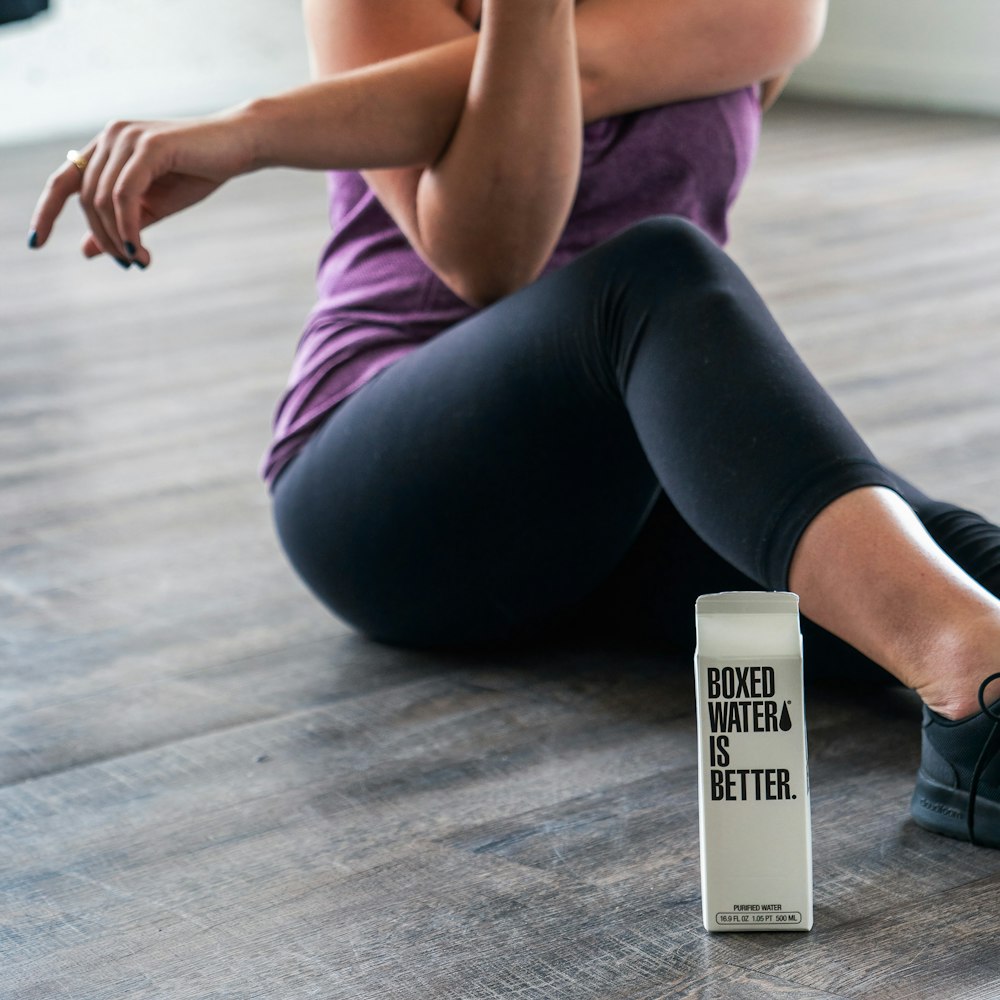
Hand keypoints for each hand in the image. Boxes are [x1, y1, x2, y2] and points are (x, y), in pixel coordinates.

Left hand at [28, 109, 256, 266]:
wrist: (239, 147)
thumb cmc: (201, 172)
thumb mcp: (154, 206)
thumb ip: (121, 224)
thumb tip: (86, 251)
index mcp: (107, 148)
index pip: (64, 182)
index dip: (45, 212)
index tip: (35, 243)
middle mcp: (110, 137)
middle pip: (87, 201)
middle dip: (106, 239)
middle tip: (131, 265)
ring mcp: (127, 139)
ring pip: (103, 201)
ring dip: (119, 239)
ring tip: (140, 261)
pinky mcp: (148, 146)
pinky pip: (125, 196)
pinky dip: (129, 227)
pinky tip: (140, 249)